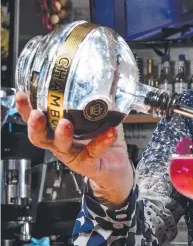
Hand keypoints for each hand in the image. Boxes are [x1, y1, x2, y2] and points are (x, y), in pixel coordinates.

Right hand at [15, 92, 133, 206]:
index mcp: (58, 131)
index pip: (37, 120)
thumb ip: (100, 101)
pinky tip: (110, 132)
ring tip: (66, 123)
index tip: (22, 95)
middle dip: (35, 125)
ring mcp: (73, 155)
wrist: (117, 168)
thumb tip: (106, 77)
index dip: (26, 109)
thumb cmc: (104, 142)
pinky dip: (101, 141)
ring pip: (61, 147)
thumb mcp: (100, 118)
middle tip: (38, 114)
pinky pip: (92, 152)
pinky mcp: (88, 164)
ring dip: (62, 135)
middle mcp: (61, 144)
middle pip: (40, 136)